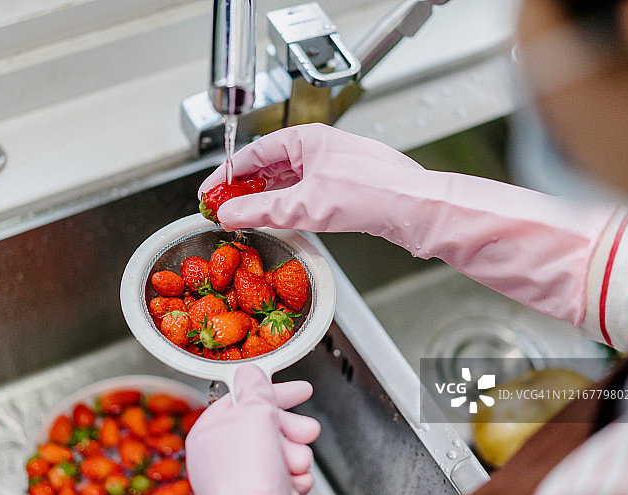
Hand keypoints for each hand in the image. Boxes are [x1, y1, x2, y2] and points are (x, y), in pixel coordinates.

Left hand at [186, 363, 320, 494]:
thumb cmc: (245, 474)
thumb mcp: (252, 413)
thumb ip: (255, 388)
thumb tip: (250, 370)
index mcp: (212, 430)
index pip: (246, 399)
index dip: (276, 392)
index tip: (301, 390)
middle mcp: (222, 455)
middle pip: (267, 426)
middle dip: (292, 429)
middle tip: (305, 432)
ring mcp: (241, 478)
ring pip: (280, 452)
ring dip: (296, 454)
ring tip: (296, 463)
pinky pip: (285, 477)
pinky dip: (296, 477)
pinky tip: (295, 481)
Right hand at [199, 123, 618, 328]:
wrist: (418, 211)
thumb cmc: (374, 193)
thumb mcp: (304, 204)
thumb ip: (260, 209)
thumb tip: (230, 213)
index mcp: (307, 139)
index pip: (253, 153)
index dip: (226, 175)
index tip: (209, 193)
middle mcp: (319, 150)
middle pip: (268, 168)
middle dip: (244, 190)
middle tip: (223, 211)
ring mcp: (333, 169)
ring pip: (287, 184)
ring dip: (265, 202)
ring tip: (246, 221)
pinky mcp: (344, 190)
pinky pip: (304, 196)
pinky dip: (287, 209)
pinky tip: (279, 223)